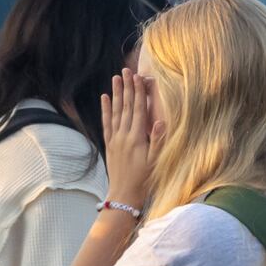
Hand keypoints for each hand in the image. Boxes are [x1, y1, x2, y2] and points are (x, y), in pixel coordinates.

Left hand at [100, 68, 164, 210]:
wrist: (124, 195)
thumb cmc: (145, 180)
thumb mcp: (156, 161)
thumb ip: (158, 141)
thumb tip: (161, 121)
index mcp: (137, 138)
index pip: (138, 109)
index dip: (138, 92)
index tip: (137, 77)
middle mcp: (124, 136)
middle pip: (126, 106)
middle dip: (126, 87)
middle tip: (125, 70)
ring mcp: (115, 139)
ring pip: (115, 112)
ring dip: (116, 94)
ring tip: (115, 78)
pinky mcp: (110, 144)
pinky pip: (106, 123)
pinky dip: (105, 109)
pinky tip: (104, 98)